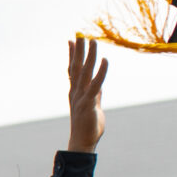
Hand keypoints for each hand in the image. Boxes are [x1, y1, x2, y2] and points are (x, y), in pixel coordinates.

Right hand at [66, 37, 106, 153]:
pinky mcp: (89, 103)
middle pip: (76, 67)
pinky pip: (96, 84)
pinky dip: (101, 72)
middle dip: (78, 50)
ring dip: (88, 55)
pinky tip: (105, 60)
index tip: (71, 41)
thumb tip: (98, 83)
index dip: (72, 55)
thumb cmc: (88, 126)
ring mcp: (81, 96)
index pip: (72, 70)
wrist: (82, 143)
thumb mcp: (93, 105)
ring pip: (85, 72)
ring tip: (91, 41)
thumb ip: (95, 93)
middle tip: (79, 34)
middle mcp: (76, 92)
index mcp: (75, 92)